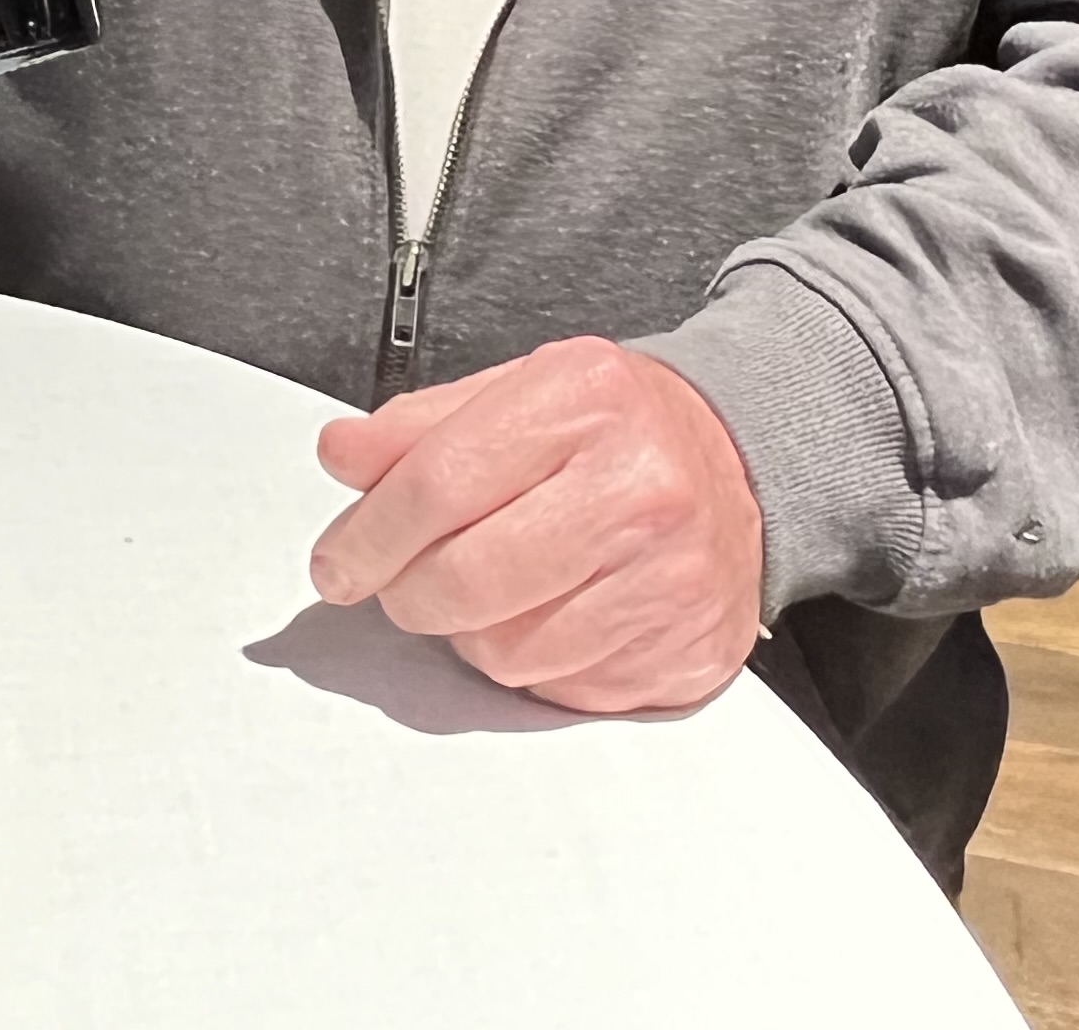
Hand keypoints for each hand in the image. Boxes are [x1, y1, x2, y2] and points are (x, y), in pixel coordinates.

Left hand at [309, 337, 763, 714]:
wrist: (741, 461)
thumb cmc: (617, 429)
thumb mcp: (519, 391)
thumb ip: (421, 426)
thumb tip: (341, 455)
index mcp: (584, 398)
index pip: (438, 482)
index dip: (367, 535)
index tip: (337, 563)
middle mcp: (639, 486)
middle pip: (466, 578)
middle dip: (407, 594)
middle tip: (401, 584)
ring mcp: (671, 575)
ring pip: (507, 650)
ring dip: (471, 633)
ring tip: (492, 589)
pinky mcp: (688, 647)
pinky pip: (561, 687)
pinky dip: (532, 662)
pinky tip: (550, 613)